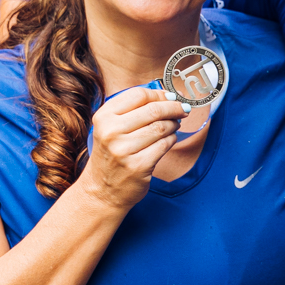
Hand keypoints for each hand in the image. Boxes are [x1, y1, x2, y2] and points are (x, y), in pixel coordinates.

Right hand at [78, 88, 186, 213]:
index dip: (159, 94)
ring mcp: (124, 150)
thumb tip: (167, 95)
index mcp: (103, 117)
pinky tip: (169, 139)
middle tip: (183, 108)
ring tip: (175, 125)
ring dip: (174, 124)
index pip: (138, 95)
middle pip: (153, 110)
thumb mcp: (110, 128)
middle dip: (174, 107)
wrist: (101, 190)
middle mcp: (111, 132)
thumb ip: (132, 110)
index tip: (171, 96)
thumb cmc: (110, 155)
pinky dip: (172, 139)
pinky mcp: (139, 165)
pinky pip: (165, 145)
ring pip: (162, 127)